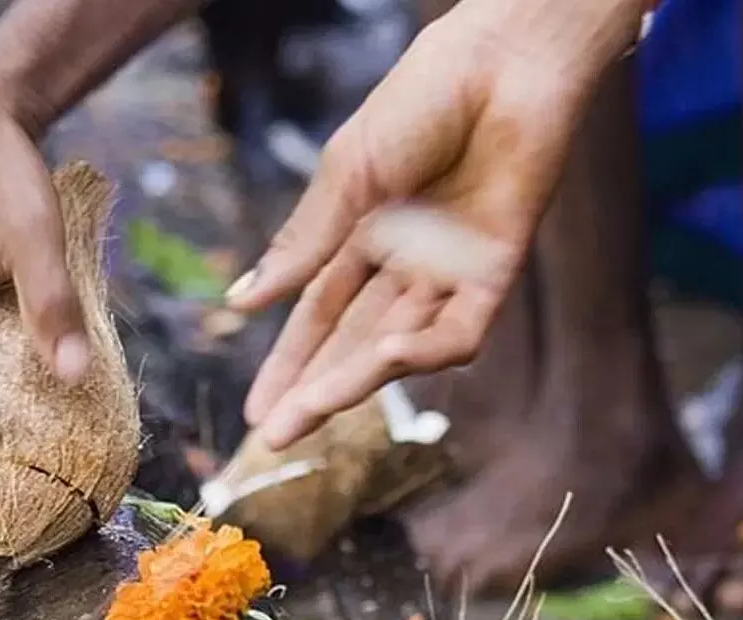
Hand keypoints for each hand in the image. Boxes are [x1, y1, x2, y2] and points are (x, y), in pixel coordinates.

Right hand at [227, 0, 639, 449]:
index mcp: (358, 236)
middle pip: (351, 342)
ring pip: (397, 345)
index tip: (258, 411)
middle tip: (274, 436)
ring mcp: (447, 270)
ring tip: (310, 409)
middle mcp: (401, 263)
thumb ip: (303, 244)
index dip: (288, 363)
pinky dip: (428, 348)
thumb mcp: (345, 175)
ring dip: (354, 379)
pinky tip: (391, 355)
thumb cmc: (420, 100)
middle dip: (312, 389)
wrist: (500, 60)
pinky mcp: (494, 270)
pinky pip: (461, 329)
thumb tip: (242, 303)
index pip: (317, 315)